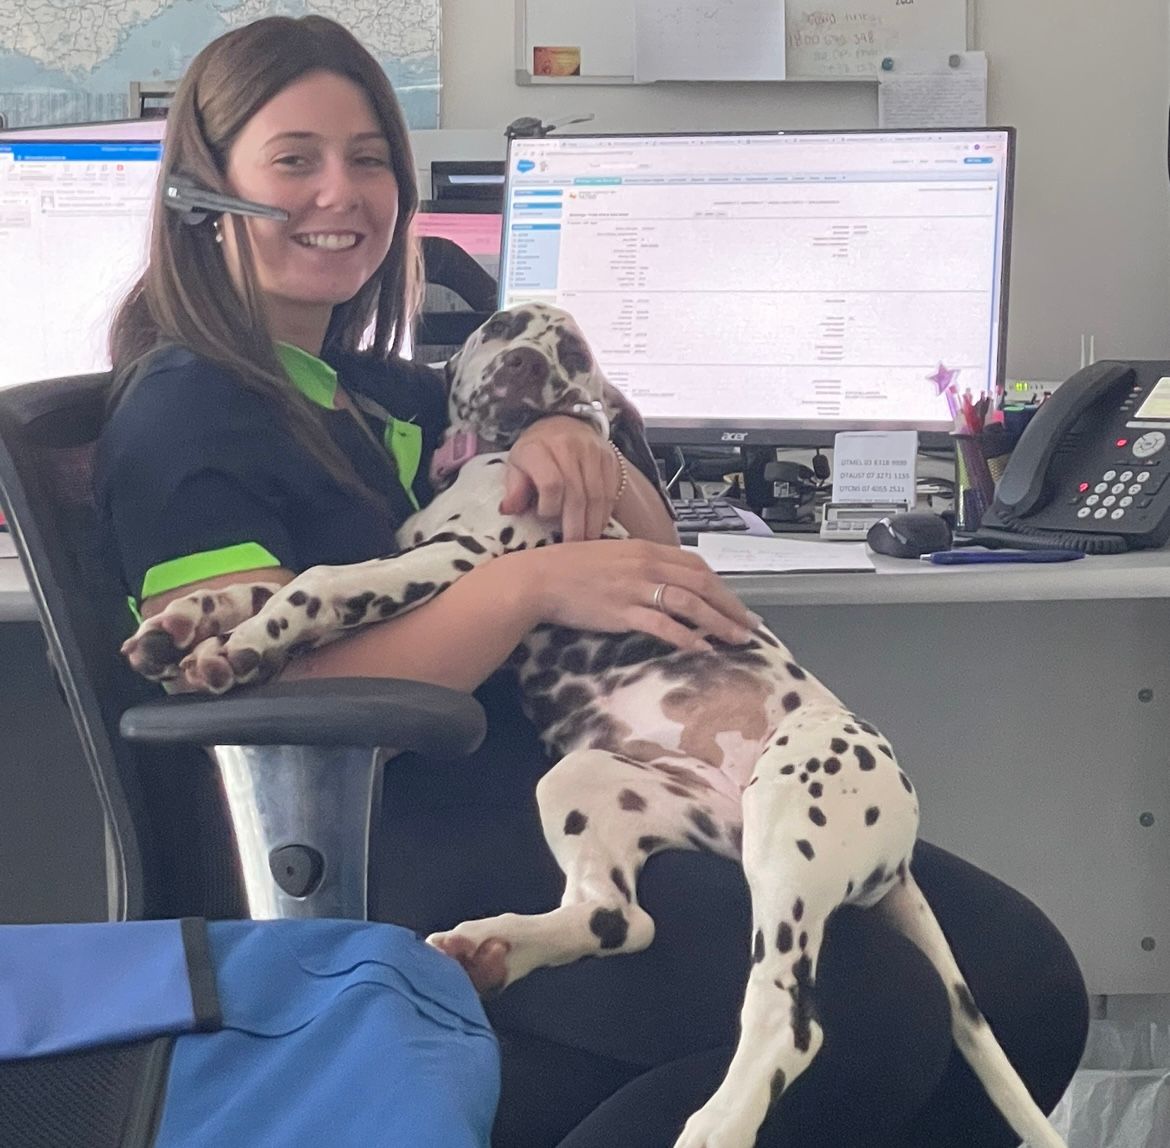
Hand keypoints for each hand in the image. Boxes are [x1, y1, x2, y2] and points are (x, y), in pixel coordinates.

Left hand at [499, 416, 619, 541]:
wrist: (564, 422)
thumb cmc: (535, 451)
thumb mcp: (516, 464)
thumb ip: (513, 488)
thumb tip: (508, 510)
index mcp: (539, 448)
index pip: (551, 483)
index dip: (549, 507)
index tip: (544, 517)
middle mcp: (568, 447)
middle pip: (577, 494)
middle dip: (575, 526)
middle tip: (572, 547)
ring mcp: (593, 452)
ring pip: (597, 496)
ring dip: (592, 524)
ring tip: (586, 544)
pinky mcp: (610, 459)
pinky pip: (610, 492)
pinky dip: (604, 514)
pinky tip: (596, 527)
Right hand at [519, 538, 760, 650]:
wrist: (540, 578)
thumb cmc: (571, 568)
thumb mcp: (613, 556)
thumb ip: (640, 564)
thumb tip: (662, 579)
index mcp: (646, 548)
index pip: (696, 565)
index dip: (722, 586)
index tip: (736, 603)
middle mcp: (647, 564)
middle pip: (702, 584)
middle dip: (731, 606)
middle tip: (751, 626)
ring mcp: (636, 588)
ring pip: (690, 604)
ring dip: (719, 622)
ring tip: (737, 640)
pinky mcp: (623, 611)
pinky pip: (663, 625)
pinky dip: (686, 637)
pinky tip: (701, 649)